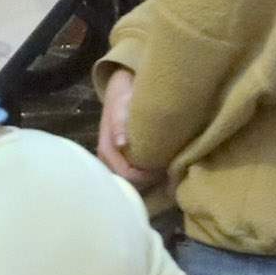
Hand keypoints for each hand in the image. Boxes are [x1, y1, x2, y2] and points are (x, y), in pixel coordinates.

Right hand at [96, 68, 161, 187]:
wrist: (121, 90)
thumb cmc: (122, 98)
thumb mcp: (121, 107)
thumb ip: (120, 125)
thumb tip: (121, 144)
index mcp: (106, 150)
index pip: (127, 175)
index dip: (146, 176)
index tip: (164, 167)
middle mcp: (108, 160)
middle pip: (130, 183)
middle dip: (149, 180)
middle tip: (169, 169)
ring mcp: (115, 161)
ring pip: (133, 182)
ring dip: (149, 178)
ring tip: (166, 168)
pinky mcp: (122, 159)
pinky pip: (134, 175)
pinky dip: (148, 174)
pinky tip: (160, 166)